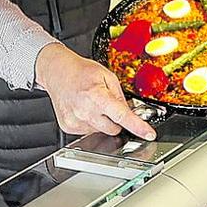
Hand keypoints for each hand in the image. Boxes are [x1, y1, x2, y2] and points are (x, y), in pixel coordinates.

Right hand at [34, 43, 155, 140]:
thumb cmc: (81, 71)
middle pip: (113, 129)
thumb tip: (132, 112)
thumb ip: (120, 96)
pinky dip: (91, 123)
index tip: (148, 134)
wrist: (57, 72)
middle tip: (108, 105)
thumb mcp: (107, 76)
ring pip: (101, 132)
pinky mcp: (68, 126)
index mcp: (96, 95)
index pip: (122, 116)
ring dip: (103, 121)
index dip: (137, 127)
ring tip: (93, 104)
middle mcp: (84, 110)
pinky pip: (89, 132)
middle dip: (117, 120)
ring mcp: (75, 120)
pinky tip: (84, 109)